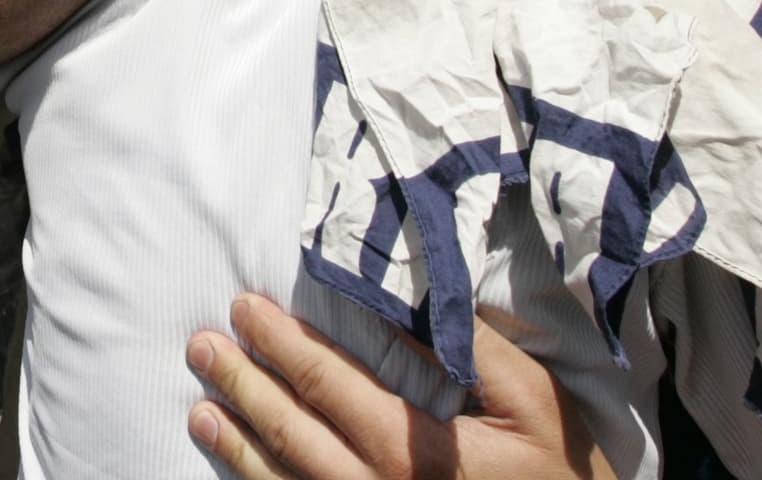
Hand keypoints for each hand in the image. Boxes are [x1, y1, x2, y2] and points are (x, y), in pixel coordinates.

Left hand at [187, 294, 614, 479]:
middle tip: (201, 345)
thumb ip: (478, 352)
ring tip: (199, 409)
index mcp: (419, 450)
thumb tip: (419, 300)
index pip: (332, 386)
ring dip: (238, 445)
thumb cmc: (562, 475)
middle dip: (243, 384)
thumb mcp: (538, 404)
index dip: (285, 344)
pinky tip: (241, 472)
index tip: (248, 308)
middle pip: (295, 432)